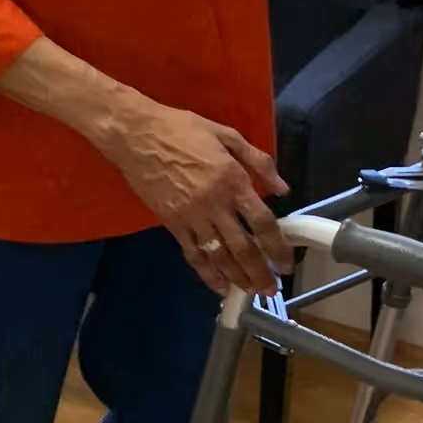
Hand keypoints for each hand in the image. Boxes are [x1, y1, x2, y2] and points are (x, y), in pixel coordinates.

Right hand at [103, 100, 291, 296]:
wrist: (136, 135)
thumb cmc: (182, 129)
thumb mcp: (227, 135)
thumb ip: (258, 161)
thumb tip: (282, 189)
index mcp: (233, 181)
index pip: (262, 222)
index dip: (277, 247)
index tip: (286, 263)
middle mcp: (215, 205)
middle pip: (243, 248)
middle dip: (260, 272)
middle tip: (272, 290)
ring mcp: (192, 217)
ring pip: (219, 256)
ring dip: (238, 278)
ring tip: (251, 292)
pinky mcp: (172, 224)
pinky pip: (192, 254)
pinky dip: (206, 273)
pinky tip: (218, 286)